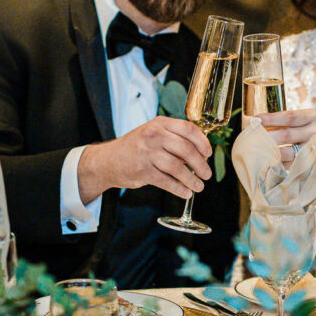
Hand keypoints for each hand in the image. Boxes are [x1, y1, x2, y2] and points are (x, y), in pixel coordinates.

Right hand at [78, 116, 212, 200]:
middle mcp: (153, 135)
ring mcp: (146, 152)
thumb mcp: (153, 134)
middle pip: (186, 149)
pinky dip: (179, 188)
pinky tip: (185, 192)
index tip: (208, 154)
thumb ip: (174, 139)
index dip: (202, 142)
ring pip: (177, 167)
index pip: (188, 129)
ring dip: (191, 179)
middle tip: (207, 174)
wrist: (108, 160)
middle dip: (200, 164)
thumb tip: (200, 154)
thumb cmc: (136, 148)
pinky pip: (166, 181)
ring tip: (199, 187)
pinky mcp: (141, 170)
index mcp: (160, 123)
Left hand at [258, 109, 315, 179]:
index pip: (288, 117)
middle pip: (286, 135)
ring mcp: (315, 150)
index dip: (269, 119)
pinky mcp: (312, 166)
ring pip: (286, 153)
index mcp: (313, 117)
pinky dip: (276, 165)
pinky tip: (265, 163)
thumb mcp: (310, 122)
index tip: (254, 120)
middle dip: (266, 137)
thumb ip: (289, 123)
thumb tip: (260, 124)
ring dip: (268, 153)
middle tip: (250, 138)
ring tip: (253, 151)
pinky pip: (289, 166)